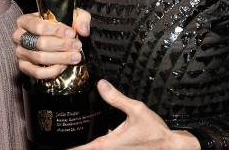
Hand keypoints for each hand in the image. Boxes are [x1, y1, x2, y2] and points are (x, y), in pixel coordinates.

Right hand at [12, 10, 90, 79]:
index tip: (72, 34)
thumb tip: (82, 31)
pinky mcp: (23, 67)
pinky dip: (51, 71)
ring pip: (40, 58)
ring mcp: (19, 52)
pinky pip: (37, 72)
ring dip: (60, 59)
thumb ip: (80, 19)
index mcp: (24, 20)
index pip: (39, 26)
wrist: (50, 37)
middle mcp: (18, 36)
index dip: (57, 31)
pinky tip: (63, 67)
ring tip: (75, 57)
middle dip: (62, 46)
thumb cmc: (58, 24)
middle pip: (40, 43)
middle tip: (77, 46)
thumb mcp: (70, 15)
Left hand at [70, 80, 199, 149]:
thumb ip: (117, 98)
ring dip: (86, 144)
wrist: (171, 146)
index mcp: (110, 144)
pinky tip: (94, 133)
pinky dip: (96, 144)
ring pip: (97, 149)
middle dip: (75, 144)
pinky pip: (104, 148)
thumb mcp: (136, 110)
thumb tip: (101, 85)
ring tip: (74, 135)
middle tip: (61, 137)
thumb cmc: (155, 132)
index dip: (70, 148)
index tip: (57, 145)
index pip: (84, 149)